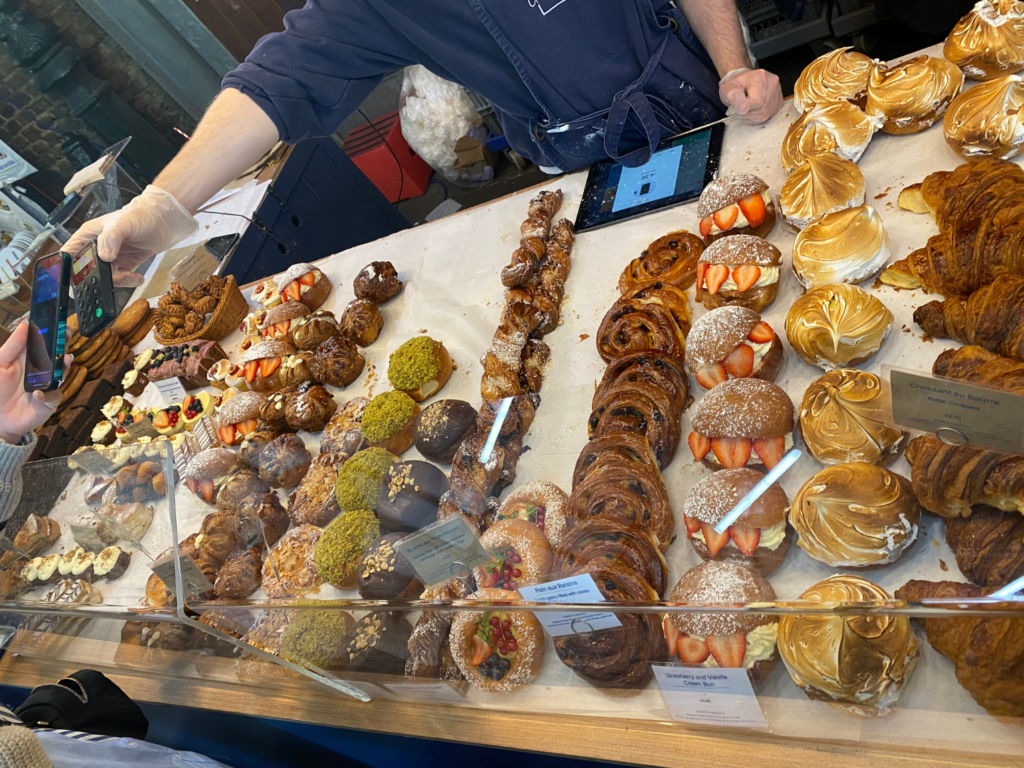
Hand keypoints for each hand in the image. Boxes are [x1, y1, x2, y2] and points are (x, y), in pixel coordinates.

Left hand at [0, 322, 71, 444]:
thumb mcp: (0, 364)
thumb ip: (12, 345)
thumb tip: (24, 325)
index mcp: (30, 358)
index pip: (44, 342)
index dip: (53, 332)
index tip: (58, 322)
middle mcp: (42, 370)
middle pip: (58, 354)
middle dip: (64, 344)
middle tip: (67, 334)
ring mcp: (48, 385)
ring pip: (61, 373)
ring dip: (64, 366)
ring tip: (65, 359)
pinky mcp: (49, 401)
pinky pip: (53, 396)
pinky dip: (46, 394)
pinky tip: (37, 393)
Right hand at [62, 186, 198, 287]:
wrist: (164, 220)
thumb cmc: (140, 214)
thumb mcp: (123, 223)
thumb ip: (111, 237)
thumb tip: (104, 256)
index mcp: (88, 235)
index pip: (68, 253)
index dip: (66, 268)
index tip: (76, 279)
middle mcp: (96, 248)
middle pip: (86, 270)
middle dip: (96, 278)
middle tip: (114, 277)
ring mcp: (110, 257)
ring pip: (103, 277)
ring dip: (117, 280)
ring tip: (131, 275)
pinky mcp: (124, 264)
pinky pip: (121, 279)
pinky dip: (128, 281)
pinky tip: (137, 277)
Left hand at [719, 68, 783, 123]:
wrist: (745, 82)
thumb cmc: (737, 85)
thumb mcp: (728, 88)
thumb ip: (733, 97)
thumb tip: (742, 109)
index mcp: (760, 77)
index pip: (756, 101)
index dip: (745, 107)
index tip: (738, 104)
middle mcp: (772, 84)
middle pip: (761, 109)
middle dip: (747, 112)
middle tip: (741, 106)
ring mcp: (777, 94)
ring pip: (764, 115)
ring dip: (751, 116)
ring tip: (746, 107)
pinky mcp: (778, 103)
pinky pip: (768, 117)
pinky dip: (756, 117)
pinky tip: (753, 110)